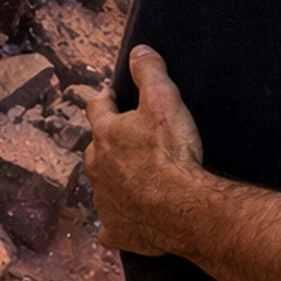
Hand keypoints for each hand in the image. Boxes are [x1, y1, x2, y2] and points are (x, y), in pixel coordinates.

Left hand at [84, 48, 205, 255]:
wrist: (183, 208)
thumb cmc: (173, 154)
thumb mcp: (165, 100)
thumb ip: (150, 72)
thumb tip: (139, 51)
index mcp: (106, 135)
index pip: (97, 108)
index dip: (104, 99)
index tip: (109, 96)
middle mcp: (98, 167)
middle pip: (97, 148)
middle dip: (109, 143)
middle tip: (129, 140)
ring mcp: (104, 201)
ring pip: (103, 185)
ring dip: (114, 179)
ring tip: (136, 178)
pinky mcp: (115, 229)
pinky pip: (112, 224)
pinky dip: (119, 219)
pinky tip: (132, 218)